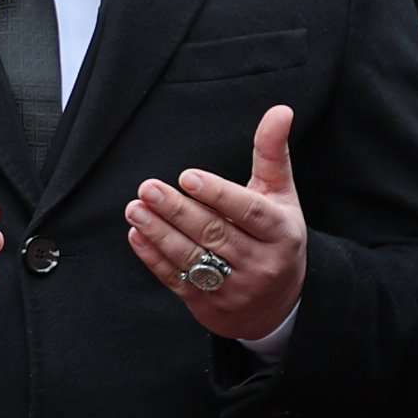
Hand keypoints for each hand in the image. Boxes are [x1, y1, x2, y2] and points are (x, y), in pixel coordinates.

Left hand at [126, 103, 308, 341]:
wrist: (280, 304)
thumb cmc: (276, 236)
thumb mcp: (281, 196)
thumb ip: (272, 154)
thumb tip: (280, 109)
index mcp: (281, 233)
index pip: (249, 212)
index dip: (218, 194)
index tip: (186, 176)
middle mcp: (261, 263)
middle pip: (215, 234)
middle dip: (178, 211)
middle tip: (148, 188)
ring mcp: (236, 289)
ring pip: (194, 259)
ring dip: (160, 233)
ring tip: (135, 208)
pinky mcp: (211, 307)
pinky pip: (178, 281)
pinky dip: (154, 258)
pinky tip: (137, 235)